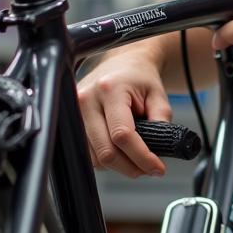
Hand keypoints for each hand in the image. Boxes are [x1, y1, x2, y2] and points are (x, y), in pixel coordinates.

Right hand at [77, 50, 172, 177]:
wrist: (122, 63)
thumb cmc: (139, 78)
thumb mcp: (158, 96)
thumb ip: (161, 122)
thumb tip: (158, 151)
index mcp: (110, 89)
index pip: (122, 135)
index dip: (142, 157)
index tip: (158, 168)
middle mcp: (87, 100)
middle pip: (105, 151)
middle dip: (131, 167)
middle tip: (149, 169)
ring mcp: (74, 111)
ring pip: (95, 157)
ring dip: (119, 166)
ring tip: (137, 159)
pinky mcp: (71, 121)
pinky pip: (88, 153)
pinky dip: (107, 159)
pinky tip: (120, 151)